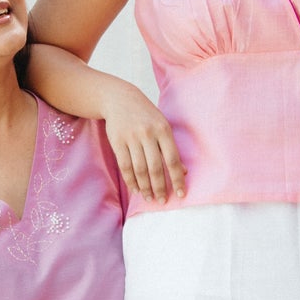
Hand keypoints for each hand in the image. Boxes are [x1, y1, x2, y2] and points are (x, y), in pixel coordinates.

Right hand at [102, 83, 186, 203]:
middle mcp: (148, 134)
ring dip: (145, 187)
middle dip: (159, 187)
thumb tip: (182, 171)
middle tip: (162, 200)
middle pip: (155, 167)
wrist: (120, 99)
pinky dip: (130, 180)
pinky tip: (135, 188)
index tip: (180, 194)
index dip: (177, 179)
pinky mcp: (117, 141)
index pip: (172, 159)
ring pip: (139, 169)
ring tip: (149, 197)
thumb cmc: (146, 116)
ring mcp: (131, 138)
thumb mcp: (162, 126)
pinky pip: (125, 166)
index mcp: (163, 130)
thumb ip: (171, 148)